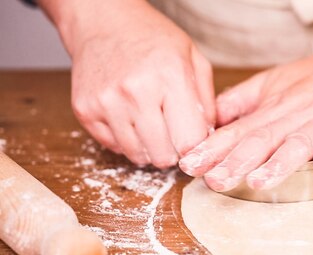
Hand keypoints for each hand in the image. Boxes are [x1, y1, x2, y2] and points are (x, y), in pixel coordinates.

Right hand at [52, 0, 214, 166]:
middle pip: (163, 156)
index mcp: (170, 77)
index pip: (189, 141)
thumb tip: (209, 138)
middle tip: (171, 132)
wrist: (104, 22)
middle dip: (172, 150)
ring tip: (150, 121)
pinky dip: (125, 140)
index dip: (195, 147)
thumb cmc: (153, 39)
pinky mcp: (85, 111)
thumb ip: (207, 101)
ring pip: (138, 156)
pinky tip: (129, 116)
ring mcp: (107, 103)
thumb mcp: (193, 58)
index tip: (193, 140)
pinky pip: (114, 147)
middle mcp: (136, 92)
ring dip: (148, 147)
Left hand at [178, 50, 312, 190]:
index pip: (238, 130)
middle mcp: (296, 113)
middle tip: (215, 181)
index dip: (213, 148)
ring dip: (279, 162)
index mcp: (274, 108)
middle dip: (237, 160)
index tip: (190, 165)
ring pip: (300, 142)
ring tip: (258, 181)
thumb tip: (207, 123)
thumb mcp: (273, 83)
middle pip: (263, 138)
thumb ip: (241, 103)